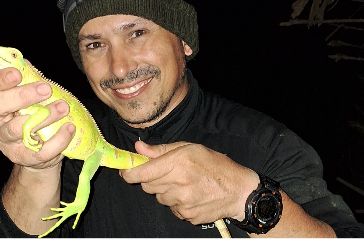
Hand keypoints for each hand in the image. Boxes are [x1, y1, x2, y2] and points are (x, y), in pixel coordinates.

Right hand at [0, 58, 74, 169]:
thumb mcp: (28, 96)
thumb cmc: (31, 115)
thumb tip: (24, 61)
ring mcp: (5, 143)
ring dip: (44, 116)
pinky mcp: (22, 158)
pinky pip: (39, 151)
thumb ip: (27, 79)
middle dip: (21, 96)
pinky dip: (57, 140)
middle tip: (46, 89)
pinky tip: (69, 128)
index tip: (17, 73)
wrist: (37, 152)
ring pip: (18, 129)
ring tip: (63, 107)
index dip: (0, 79)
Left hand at [119, 141, 252, 226]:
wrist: (238, 190)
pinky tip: (190, 195)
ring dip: (165, 191)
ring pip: (159, 198)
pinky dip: (176, 203)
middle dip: (151, 179)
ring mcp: (183, 202)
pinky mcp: (187, 215)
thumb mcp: (190, 148)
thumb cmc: (215, 164)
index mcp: (178, 163)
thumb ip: (162, 150)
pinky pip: (172, 209)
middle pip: (147, 186)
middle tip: (165, 173)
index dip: (129, 172)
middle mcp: (179, 184)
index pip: (142, 172)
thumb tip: (138, 148)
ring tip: (183, 184)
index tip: (125, 171)